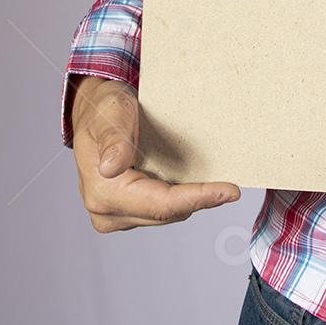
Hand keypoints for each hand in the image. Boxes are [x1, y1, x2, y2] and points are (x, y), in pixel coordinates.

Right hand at [70, 75, 240, 231]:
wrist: (94, 112)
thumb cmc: (104, 109)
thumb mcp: (112, 113)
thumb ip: (114, 139)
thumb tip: (111, 167)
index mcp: (103, 192)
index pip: (161, 204)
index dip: (198, 199)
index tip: (230, 192)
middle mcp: (106, 211)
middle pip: (167, 213)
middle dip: (200, 200)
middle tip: (231, 187)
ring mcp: (115, 215)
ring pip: (167, 214)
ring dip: (190, 200)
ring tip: (214, 182)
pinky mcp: (126, 212)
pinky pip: (162, 210)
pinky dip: (180, 198)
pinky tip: (194, 183)